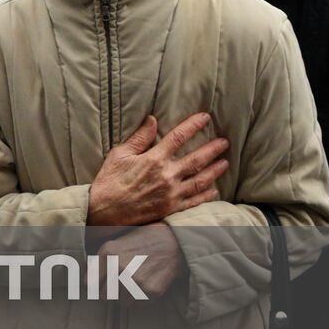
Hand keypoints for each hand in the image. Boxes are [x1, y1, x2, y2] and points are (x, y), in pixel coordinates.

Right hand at [87, 113, 228, 226]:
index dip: (193, 125)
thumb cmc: (109, 181)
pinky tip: (214, 190)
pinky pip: (194, 201)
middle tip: (224, 142)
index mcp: (154, 159)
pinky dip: (206, 195)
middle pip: (197, 159)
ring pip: (200, 180)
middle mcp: (167, 175)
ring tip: (225, 163)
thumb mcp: (120, 154)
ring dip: (215, 171)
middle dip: (213, 149)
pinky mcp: (170, 209)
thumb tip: (152, 120)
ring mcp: (171, 194)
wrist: (103, 211)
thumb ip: (139, 137)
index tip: (205, 117)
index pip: (178, 137)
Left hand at [97, 223, 186, 299]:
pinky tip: (145, 285)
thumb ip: (98, 262)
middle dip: (109, 294)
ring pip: (120, 303)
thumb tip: (82, 283)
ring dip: (125, 298)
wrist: (172, 242)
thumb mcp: (113, 244)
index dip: (93, 287)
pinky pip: (137, 305)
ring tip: (133, 285)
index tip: (98, 287)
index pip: (88, 284)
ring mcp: (135, 280)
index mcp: (107, 253)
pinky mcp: (150, 291)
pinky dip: (140, 299)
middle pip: (103, 296)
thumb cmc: (140, 243)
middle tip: (117, 287)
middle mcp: (119, 267)